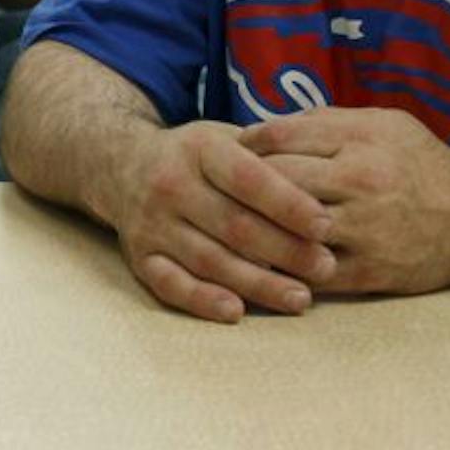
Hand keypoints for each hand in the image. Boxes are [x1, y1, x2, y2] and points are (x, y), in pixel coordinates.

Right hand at [96, 120, 336, 322]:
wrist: (123, 164)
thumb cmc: (197, 156)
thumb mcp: (227, 138)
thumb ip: (268, 156)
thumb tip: (327, 183)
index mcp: (199, 149)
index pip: (249, 179)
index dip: (289, 205)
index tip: (326, 227)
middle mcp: (170, 184)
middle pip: (234, 224)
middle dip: (285, 250)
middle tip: (325, 267)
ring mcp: (152, 223)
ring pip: (209, 259)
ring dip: (257, 283)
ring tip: (300, 298)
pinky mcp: (139, 256)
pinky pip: (170, 284)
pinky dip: (202, 300)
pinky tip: (236, 311)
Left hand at [238, 108, 449, 295]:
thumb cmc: (422, 163)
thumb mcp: (384, 123)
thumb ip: (327, 122)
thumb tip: (269, 126)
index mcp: (360, 143)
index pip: (281, 137)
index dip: (246, 142)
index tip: (227, 149)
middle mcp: (359, 184)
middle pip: (277, 182)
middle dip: (240, 185)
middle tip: (216, 187)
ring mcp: (362, 232)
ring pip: (286, 230)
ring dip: (251, 230)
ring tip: (223, 225)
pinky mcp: (366, 273)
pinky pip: (308, 273)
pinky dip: (278, 269)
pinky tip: (255, 263)